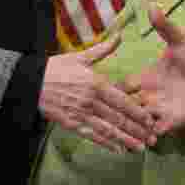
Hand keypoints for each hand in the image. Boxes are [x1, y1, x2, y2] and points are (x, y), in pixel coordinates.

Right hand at [40, 35, 156, 152]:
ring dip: (126, 140)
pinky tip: (118, 150)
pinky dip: (106, 144)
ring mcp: (81, 115)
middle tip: (153, 138)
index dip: (138, 112)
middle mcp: (92, 101)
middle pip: (119, 118)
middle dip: (137, 130)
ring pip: (108, 130)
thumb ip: (103, 49)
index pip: (123, 101)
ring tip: (140, 148)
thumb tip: (120, 35)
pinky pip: (92, 136)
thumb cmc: (57, 68)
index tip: (151, 120)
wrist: (31, 83)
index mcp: (97, 84)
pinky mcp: (72, 124)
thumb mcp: (80, 57)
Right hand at [122, 5, 184, 134]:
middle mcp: (152, 94)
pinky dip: (149, 135)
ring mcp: (162, 109)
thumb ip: (165, 27)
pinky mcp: (174, 121)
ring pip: (139, 121)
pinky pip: (156, 132)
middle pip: (127, 106)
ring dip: (132, 125)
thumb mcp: (181, 41)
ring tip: (127, 127)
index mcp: (149, 76)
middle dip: (119, 111)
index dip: (115, 89)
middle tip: (111, 114)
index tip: (104, 92)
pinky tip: (147, 134)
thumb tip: (151, 5)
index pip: (124, 85)